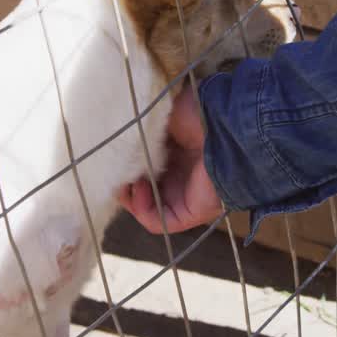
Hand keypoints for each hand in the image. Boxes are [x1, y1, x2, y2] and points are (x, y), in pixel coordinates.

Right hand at [117, 84, 223, 233]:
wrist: (222, 126)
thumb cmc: (197, 114)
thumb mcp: (160, 117)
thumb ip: (140, 131)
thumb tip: (116, 139)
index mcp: (175, 151)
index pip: (142, 166)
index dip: (125, 164)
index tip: (114, 154)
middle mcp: (180, 175)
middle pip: (142, 188)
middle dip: (124, 180)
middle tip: (115, 168)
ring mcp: (185, 196)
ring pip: (147, 208)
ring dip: (130, 195)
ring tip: (128, 177)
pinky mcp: (190, 213)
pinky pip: (158, 222)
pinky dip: (143, 209)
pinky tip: (141, 189)